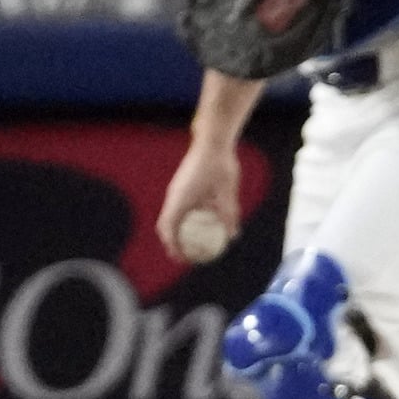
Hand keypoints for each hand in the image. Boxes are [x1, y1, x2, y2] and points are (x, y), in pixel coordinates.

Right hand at [157, 140, 239, 264]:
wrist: (213, 140)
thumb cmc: (221, 164)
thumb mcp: (228, 192)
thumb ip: (229, 214)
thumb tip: (232, 236)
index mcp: (180, 199)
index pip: (169, 229)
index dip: (173, 246)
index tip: (182, 259)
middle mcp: (174, 196)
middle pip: (166, 225)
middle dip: (172, 243)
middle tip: (185, 257)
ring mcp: (177, 190)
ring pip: (172, 216)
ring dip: (178, 231)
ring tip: (191, 245)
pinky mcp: (182, 185)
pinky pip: (180, 207)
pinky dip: (185, 220)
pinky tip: (202, 225)